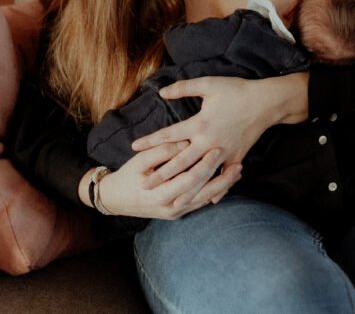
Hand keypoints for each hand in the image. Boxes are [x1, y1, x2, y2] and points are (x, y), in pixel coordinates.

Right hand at [93, 142, 241, 219]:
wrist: (115, 200)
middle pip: (203, 192)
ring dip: (223, 186)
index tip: (218, 150)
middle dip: (222, 179)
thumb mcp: (140, 161)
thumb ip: (162, 151)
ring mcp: (175, 213)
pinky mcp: (178, 213)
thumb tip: (185, 141)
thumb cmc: (127, 176)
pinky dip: (214, 193)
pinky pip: (199, 203)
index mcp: (161, 194)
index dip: (205, 165)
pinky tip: (226, 182)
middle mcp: (171, 207)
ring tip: (238, 172)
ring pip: (204, 200)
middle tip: (239, 164)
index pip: (190, 179)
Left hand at [131, 74, 300, 184]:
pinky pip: (225, 177)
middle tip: (144, 184)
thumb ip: (184, 88)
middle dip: (161, 174)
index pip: (170, 135)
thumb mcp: (209, 84)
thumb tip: (162, 92)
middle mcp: (209, 141)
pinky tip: (208, 200)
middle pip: (180, 162)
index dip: (150, 141)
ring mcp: (224, 152)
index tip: (134, 147)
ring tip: (170, 199)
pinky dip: (217, 189)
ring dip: (184, 188)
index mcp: (200, 124)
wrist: (266, 102)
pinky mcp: (236, 156)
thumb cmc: (237, 91)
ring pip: (201, 174)